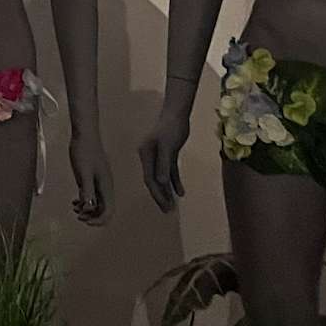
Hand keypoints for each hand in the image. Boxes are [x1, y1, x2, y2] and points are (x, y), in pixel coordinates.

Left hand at [69, 133, 112, 224]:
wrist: (84, 134)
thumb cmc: (84, 151)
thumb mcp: (83, 172)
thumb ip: (86, 190)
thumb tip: (88, 207)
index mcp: (106, 186)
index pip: (108, 211)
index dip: (98, 220)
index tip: (85, 221)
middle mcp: (105, 186)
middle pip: (104, 209)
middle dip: (92, 216)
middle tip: (78, 216)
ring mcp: (99, 182)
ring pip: (98, 203)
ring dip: (88, 209)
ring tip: (75, 209)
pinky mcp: (93, 178)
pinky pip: (92, 195)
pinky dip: (85, 201)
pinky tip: (75, 201)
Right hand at [138, 98, 190, 212]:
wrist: (177, 114)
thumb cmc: (172, 128)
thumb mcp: (168, 146)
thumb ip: (164, 164)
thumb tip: (160, 182)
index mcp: (145, 155)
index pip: (150, 179)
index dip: (157, 194)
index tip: (165, 206)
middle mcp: (149, 157)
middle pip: (153, 181)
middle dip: (160, 196)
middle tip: (168, 211)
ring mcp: (158, 156)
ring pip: (161, 178)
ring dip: (167, 191)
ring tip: (172, 206)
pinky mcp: (167, 155)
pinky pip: (170, 172)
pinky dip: (174, 182)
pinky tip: (180, 192)